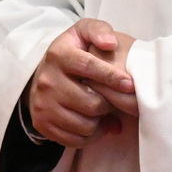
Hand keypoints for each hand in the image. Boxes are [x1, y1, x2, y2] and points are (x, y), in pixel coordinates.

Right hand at [27, 18, 137, 147]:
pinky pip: (75, 140)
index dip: (111, 76)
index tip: (130, 84)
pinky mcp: (42, 124)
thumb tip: (110, 43)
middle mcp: (47, 80)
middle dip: (108, 104)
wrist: (42, 75)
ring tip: (101, 111)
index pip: (88, 66)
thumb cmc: (72, 53)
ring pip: (86, 125)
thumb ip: (98, 30)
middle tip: (111, 100)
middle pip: (91, 103)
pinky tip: (92, 123)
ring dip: (100, 121)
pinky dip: (89, 135)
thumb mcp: (82, 33)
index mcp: (58, 54)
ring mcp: (43, 104)